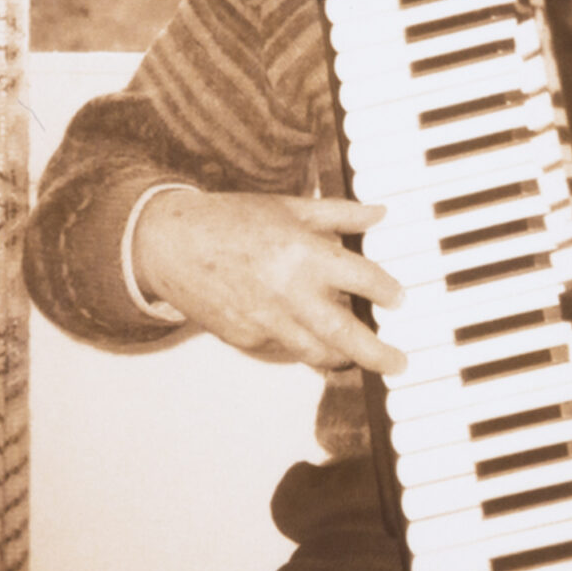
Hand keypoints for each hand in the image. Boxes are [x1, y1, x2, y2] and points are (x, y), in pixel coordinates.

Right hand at [133, 189, 407, 375]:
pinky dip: (300, 344)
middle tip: (399, 363)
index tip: (399, 299)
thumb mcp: (289, 208)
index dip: (387, 291)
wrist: (172, 244)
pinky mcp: (246, 338)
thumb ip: (339, 213)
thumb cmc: (232, 220)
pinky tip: (309, 337)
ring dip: (341, 357)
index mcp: (303, 253)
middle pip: (344, 333)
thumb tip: (380, 212)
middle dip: (377, 354)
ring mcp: (265, 320)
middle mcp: (288, 291)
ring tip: (358, 357)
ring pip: (315, 352)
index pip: (362, 279)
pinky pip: (283, 348)